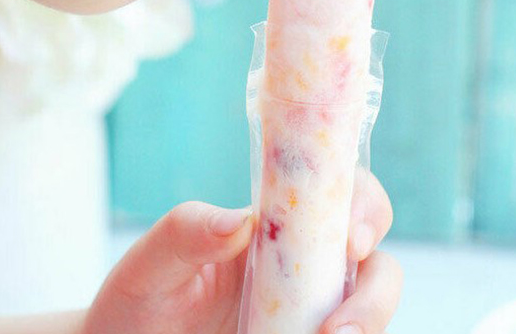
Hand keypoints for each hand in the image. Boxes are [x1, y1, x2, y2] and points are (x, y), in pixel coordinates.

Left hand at [81, 171, 400, 333]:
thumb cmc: (139, 301)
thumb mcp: (150, 263)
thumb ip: (186, 231)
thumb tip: (241, 221)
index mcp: (276, 223)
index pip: (340, 194)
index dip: (365, 206)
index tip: (353, 240)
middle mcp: (304, 264)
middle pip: (374, 260)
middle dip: (376, 288)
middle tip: (341, 328)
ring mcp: (307, 311)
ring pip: (369, 308)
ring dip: (368, 324)